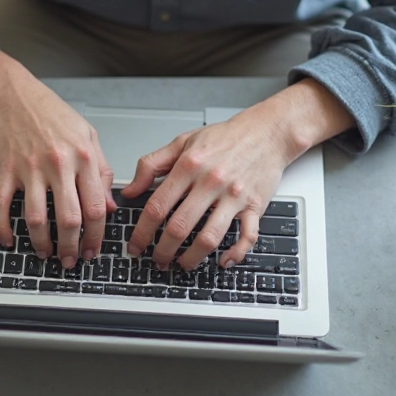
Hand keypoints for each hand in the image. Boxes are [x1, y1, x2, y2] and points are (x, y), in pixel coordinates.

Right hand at [0, 46, 115, 267]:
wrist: (15, 96)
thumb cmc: (52, 115)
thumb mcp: (88, 137)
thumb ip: (101, 171)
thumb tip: (109, 206)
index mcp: (82, 158)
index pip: (95, 207)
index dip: (96, 235)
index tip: (94, 249)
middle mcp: (57, 164)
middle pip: (68, 219)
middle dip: (71, 247)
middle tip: (70, 260)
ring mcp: (29, 169)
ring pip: (36, 218)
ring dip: (41, 243)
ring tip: (46, 253)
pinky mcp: (6, 170)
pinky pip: (2, 205)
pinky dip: (4, 228)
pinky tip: (9, 239)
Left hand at [122, 79, 355, 270]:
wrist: (267, 131)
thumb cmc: (225, 138)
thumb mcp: (182, 142)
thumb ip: (151, 165)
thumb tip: (129, 191)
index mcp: (189, 166)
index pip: (158, 206)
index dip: (142, 231)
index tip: (135, 245)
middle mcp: (211, 182)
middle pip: (180, 226)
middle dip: (163, 250)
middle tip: (156, 259)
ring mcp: (234, 196)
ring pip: (210, 237)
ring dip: (192, 258)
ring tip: (182, 264)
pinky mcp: (255, 205)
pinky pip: (247, 236)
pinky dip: (235, 253)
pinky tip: (223, 261)